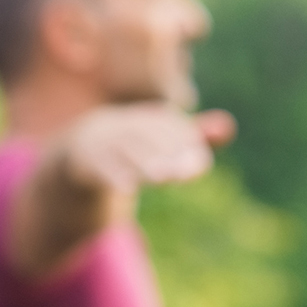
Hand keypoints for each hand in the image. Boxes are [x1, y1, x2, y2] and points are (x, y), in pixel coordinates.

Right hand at [55, 104, 236, 194]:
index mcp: (141, 118)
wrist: (77, 154)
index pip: (166, 124)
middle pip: (144, 135)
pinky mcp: (81, 162)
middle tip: (185, 172)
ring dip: (142, 162)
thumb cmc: (131, 148)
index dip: (183, 141)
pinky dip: (112, 175)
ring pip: (121, 151)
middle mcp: (119, 124)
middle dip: (164, 152)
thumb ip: (192, 136)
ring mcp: (98, 142)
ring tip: (162, 177)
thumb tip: (229, 126)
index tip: (199, 163)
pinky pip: (97, 167)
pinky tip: (127, 189)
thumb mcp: (159, 140)